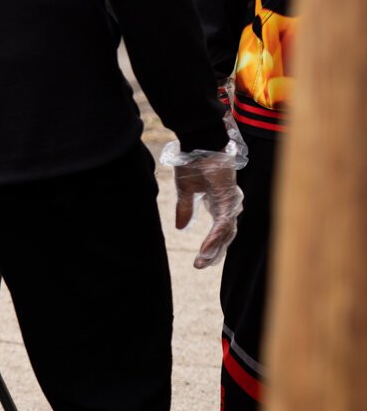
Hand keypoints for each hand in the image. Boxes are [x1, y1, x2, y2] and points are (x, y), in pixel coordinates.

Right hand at [163, 142, 245, 269]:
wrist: (199, 144)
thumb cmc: (194, 162)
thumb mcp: (185, 190)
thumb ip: (185, 209)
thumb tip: (179, 227)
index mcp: (220, 202)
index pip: (221, 229)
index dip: (212, 244)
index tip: (200, 258)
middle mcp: (229, 205)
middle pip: (226, 235)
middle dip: (214, 252)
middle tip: (200, 266)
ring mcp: (231, 203)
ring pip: (226, 233)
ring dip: (214, 249)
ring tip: (201, 262)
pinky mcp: (228, 200)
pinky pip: (222, 224)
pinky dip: (214, 238)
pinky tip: (206, 249)